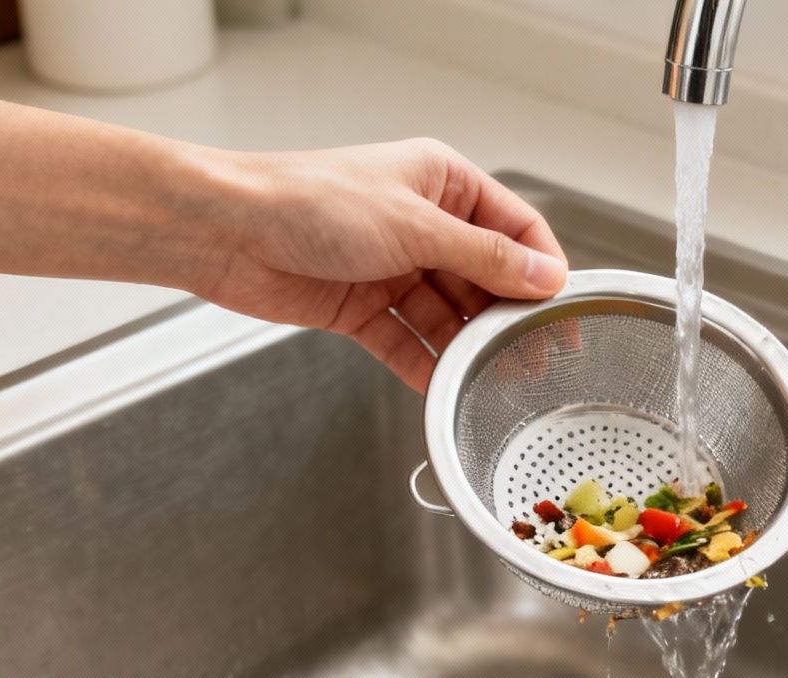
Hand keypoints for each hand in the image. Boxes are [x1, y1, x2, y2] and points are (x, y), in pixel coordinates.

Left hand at [198, 139, 567, 390]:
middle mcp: (423, 223)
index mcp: (441, 182)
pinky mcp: (364, 306)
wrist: (226, 231)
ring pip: (450, 316)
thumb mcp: (414, 225)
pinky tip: (448, 386)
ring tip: (495, 378)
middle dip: (507, 317)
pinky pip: (410, 341)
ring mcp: (394, 267)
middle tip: (536, 356)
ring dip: (469, 347)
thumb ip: (485, 257)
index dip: (541, 269)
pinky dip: (428, 365)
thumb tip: (544, 277)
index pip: (515, 228)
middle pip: (486, 279)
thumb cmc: (307, 200)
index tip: (561, 308)